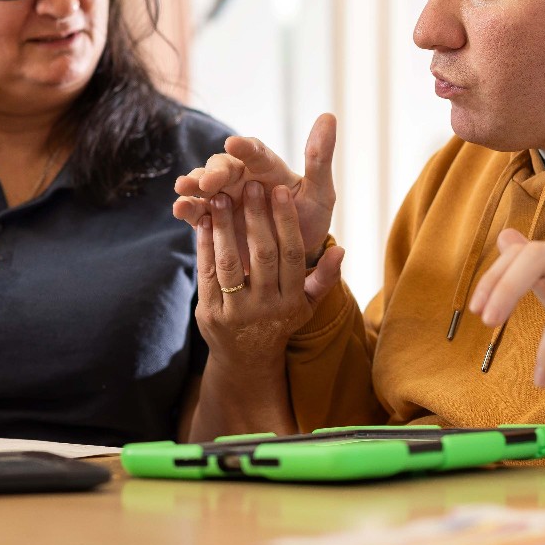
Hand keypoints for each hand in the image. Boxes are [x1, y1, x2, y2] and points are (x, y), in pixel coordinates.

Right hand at [174, 114, 336, 262]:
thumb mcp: (320, 192)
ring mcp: (224, 198)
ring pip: (204, 186)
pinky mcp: (212, 220)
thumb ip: (320, 158)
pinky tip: (179, 209)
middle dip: (213, 172)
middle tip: (207, 181)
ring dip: (193, 186)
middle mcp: (242, 179)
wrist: (294, 255)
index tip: (234, 143)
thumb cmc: (308, 219)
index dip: (244, 147)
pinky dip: (186, 209)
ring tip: (183, 190)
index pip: (254, 151)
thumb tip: (329, 116)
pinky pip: (196, 212)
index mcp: (266, 168)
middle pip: (222, 167)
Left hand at [194, 180, 345, 367]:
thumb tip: (341, 250)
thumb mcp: (306, 305)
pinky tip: (203, 221)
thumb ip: (324, 278)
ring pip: (230, 262)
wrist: (246, 360)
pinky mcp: (210, 313)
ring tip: (220, 197)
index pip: (292, 254)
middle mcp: (267, 307)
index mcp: (292, 301)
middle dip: (255, 216)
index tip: (280, 190)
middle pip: (262, 255)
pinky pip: (206, 273)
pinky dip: (204, 245)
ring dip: (224, 226)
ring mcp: (236, 312)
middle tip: (250, 185)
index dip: (286, 220)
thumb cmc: (280, 321)